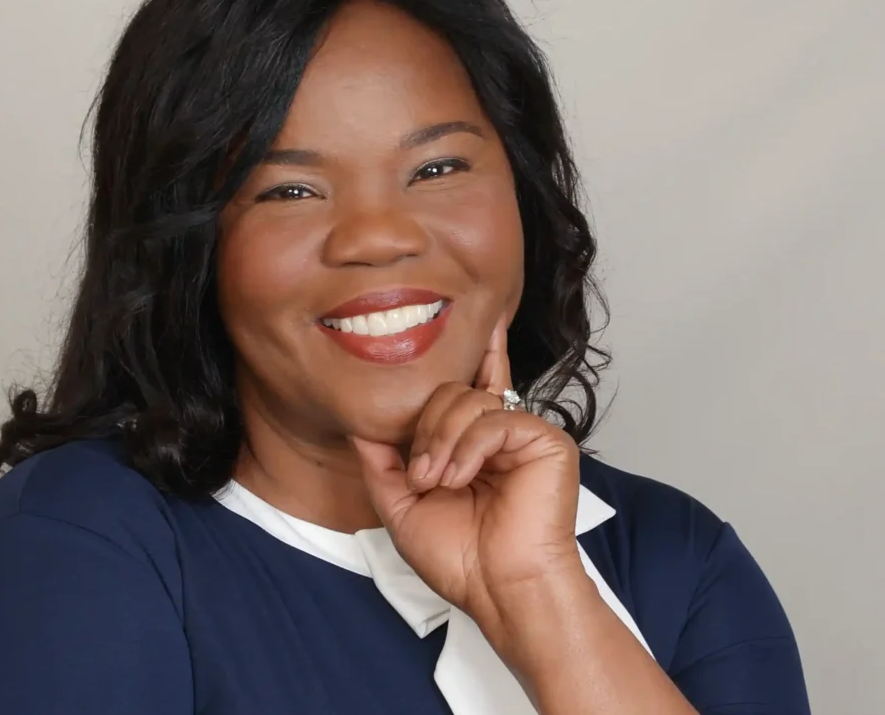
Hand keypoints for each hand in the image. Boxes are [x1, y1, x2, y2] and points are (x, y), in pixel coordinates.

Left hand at [352, 318, 584, 649]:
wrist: (498, 589)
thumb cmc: (459, 557)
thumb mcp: (401, 506)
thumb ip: (382, 463)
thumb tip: (359, 427)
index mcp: (471, 444)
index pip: (466, 387)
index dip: (471, 352)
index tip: (474, 317)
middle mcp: (498, 432)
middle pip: (452, 391)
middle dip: (426, 431)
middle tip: (422, 476)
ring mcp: (522, 433)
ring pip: (470, 400)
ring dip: (442, 441)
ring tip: (438, 480)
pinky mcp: (545, 440)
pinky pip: (495, 418)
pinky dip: (469, 447)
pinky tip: (460, 476)